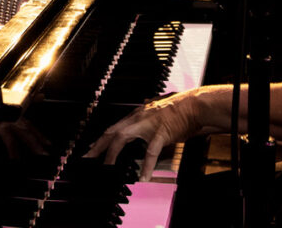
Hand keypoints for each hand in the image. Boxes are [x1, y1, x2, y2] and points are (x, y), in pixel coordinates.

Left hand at [84, 90, 201, 178]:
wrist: (194, 105)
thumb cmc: (179, 111)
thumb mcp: (156, 114)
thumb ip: (145, 122)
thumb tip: (139, 134)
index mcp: (138, 114)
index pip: (114, 127)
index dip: (101, 139)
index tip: (91, 148)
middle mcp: (139, 117)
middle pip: (112, 131)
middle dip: (98, 146)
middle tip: (86, 158)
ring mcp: (148, 124)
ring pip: (122, 138)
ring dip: (112, 154)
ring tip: (106, 168)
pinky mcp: (161, 132)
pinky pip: (150, 151)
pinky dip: (145, 165)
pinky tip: (142, 177)